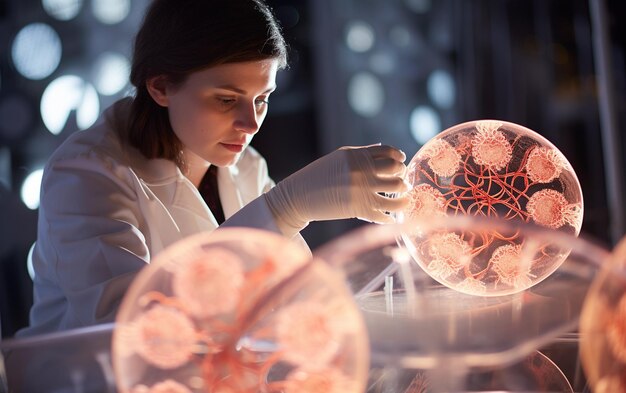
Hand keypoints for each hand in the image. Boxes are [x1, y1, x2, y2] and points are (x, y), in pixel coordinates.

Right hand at [264, 144, 409, 236]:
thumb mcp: (339, 158)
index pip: (390, 153)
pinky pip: (385, 214)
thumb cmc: (318, 176)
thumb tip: (386, 151)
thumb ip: (362, 154)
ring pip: (397, 193)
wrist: (298, 197)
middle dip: (403, 177)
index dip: (399, 158)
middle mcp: (362, 172)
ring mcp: (362, 191)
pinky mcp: (359, 210)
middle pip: (397, 171)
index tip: (400, 164)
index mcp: (357, 157)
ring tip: (403, 200)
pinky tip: (391, 217)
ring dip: (404, 198)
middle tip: (401, 183)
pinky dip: (391, 217)